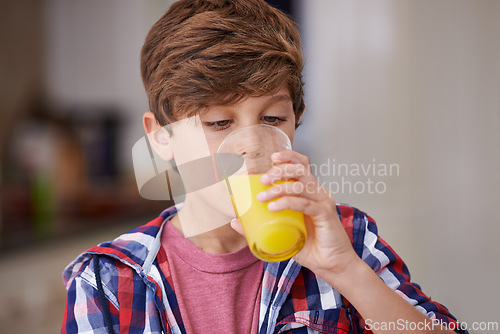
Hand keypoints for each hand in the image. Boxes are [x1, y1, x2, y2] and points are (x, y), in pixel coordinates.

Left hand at [232, 149, 360, 279]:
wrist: (331, 265)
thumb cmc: (311, 247)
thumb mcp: (282, 233)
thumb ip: (260, 225)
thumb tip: (235, 221)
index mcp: (311, 192)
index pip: (302, 165)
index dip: (289, 157)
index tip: (272, 158)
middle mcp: (318, 193)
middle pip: (300, 170)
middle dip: (279, 171)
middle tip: (262, 181)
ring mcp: (323, 202)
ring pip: (300, 185)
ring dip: (278, 188)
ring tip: (262, 197)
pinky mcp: (326, 214)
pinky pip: (304, 203)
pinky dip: (287, 202)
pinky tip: (274, 207)